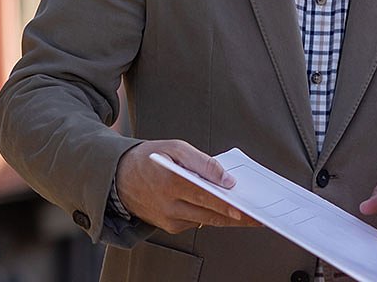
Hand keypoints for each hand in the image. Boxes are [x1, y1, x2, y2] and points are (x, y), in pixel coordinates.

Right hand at [115, 139, 259, 233]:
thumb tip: (226, 180)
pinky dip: (209, 216)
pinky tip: (222, 210)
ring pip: (206, 221)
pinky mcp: (169, 227)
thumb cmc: (149, 159)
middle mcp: (169, 205)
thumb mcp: (176, 148)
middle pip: (211, 215)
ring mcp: (168, 219)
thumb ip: (203, 162)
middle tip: (257, 217)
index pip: (207, 198)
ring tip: (247, 213)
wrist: (118, 177)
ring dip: (226, 218)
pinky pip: (196, 222)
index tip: (247, 211)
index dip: (229, 206)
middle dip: (236, 217)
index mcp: (171, 182)